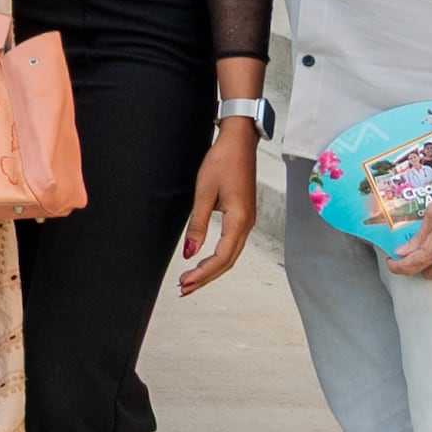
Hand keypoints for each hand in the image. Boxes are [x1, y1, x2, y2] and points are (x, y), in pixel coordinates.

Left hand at [171, 122, 260, 295]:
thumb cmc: (222, 162)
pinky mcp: (243, 216)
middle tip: (184, 289)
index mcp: (239, 220)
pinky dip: (218, 257)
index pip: (222, 257)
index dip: (203, 273)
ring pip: (231, 255)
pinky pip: (232, 244)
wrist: (239, 142)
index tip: (185, 283)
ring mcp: (247, 221)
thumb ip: (197, 225)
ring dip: (212, 270)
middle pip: (228, 261)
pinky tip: (205, 262)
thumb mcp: (204, 193)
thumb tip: (189, 253)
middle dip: (206, 278)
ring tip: (191, 280)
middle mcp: (247, 224)